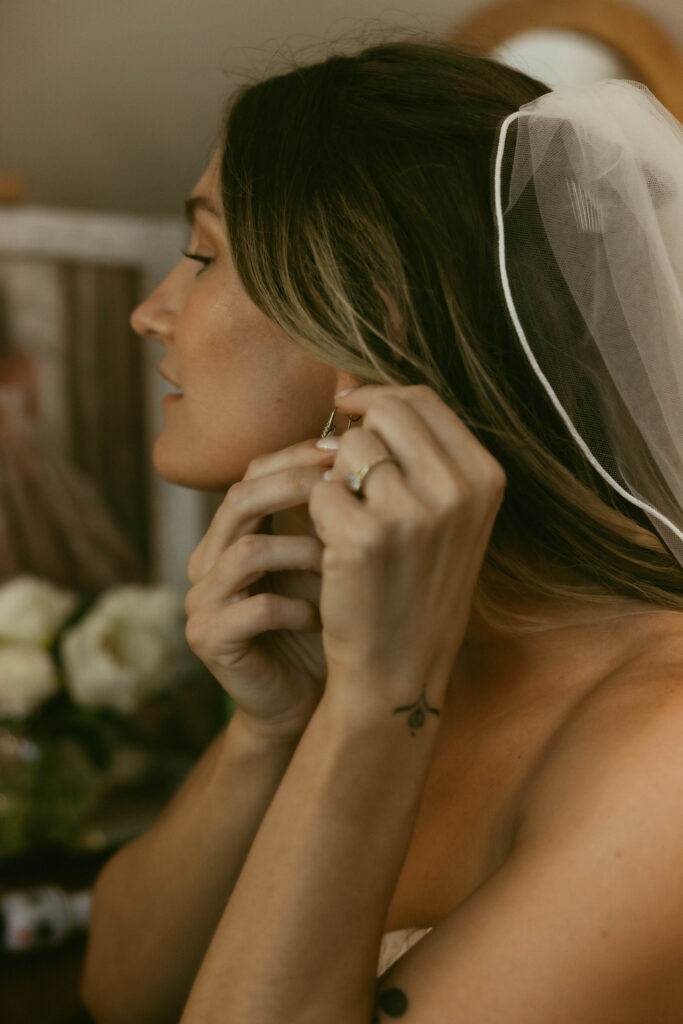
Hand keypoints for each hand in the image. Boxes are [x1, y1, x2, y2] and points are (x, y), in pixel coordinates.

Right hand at [184, 439, 334, 740]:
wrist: (310, 702)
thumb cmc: (328, 625)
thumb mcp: (329, 562)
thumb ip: (331, 517)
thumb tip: (366, 455)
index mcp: (232, 534)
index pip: (253, 475)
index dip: (296, 458)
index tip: (345, 451)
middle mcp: (208, 561)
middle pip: (240, 500)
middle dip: (294, 486)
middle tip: (343, 485)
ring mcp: (202, 601)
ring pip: (245, 550)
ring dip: (300, 550)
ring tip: (339, 560)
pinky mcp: (209, 639)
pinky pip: (252, 609)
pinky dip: (294, 607)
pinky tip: (322, 616)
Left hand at [308, 385, 505, 715]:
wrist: (400, 668)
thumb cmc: (417, 586)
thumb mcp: (446, 516)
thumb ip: (419, 453)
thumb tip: (353, 386)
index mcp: (485, 477)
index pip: (421, 399)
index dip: (377, 396)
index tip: (349, 410)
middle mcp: (458, 488)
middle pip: (385, 411)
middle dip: (355, 433)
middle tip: (343, 470)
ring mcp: (413, 511)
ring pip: (349, 448)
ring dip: (337, 477)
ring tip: (350, 523)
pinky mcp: (365, 536)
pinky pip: (320, 489)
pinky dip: (318, 514)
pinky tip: (335, 549)